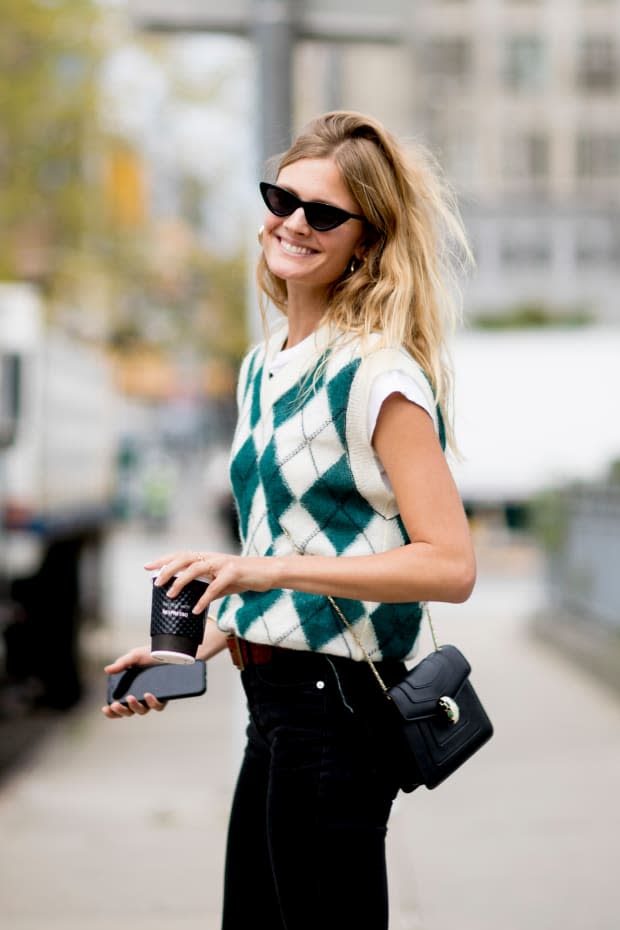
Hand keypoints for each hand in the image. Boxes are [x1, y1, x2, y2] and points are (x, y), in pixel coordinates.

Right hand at [101, 646, 166, 718]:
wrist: (170, 650)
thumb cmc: (151, 654)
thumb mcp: (135, 656)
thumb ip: (122, 663)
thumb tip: (107, 670)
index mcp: (130, 690)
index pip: (119, 706)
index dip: (112, 711)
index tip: (105, 708)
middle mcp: (140, 697)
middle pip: (129, 711)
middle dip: (120, 710)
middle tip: (115, 704)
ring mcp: (152, 698)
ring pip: (142, 711)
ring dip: (134, 707)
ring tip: (130, 698)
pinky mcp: (164, 697)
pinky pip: (158, 706)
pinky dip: (152, 703)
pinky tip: (148, 695)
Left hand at [145, 550, 277, 613]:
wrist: (269, 572)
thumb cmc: (246, 577)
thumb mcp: (223, 583)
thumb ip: (209, 589)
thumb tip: (194, 602)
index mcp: (209, 558)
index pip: (182, 555)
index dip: (164, 560)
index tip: (148, 567)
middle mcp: (214, 557)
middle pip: (185, 558)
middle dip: (168, 568)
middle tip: (155, 582)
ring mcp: (223, 563)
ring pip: (197, 568)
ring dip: (181, 580)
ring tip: (170, 594)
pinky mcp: (234, 573)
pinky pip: (215, 586)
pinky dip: (204, 598)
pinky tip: (196, 609)